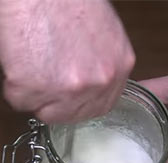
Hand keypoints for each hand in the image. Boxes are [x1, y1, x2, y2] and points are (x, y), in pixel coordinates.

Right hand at [0, 0, 134, 122]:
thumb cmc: (71, 4)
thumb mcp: (104, 39)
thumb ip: (100, 70)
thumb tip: (88, 88)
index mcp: (118, 68)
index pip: (100, 108)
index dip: (80, 107)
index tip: (69, 101)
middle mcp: (99, 81)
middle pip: (74, 115)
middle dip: (58, 105)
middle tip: (48, 84)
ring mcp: (70, 86)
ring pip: (48, 113)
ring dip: (39, 98)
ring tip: (36, 69)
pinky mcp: (36, 85)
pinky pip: (22, 101)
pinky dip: (18, 88)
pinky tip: (23, 64)